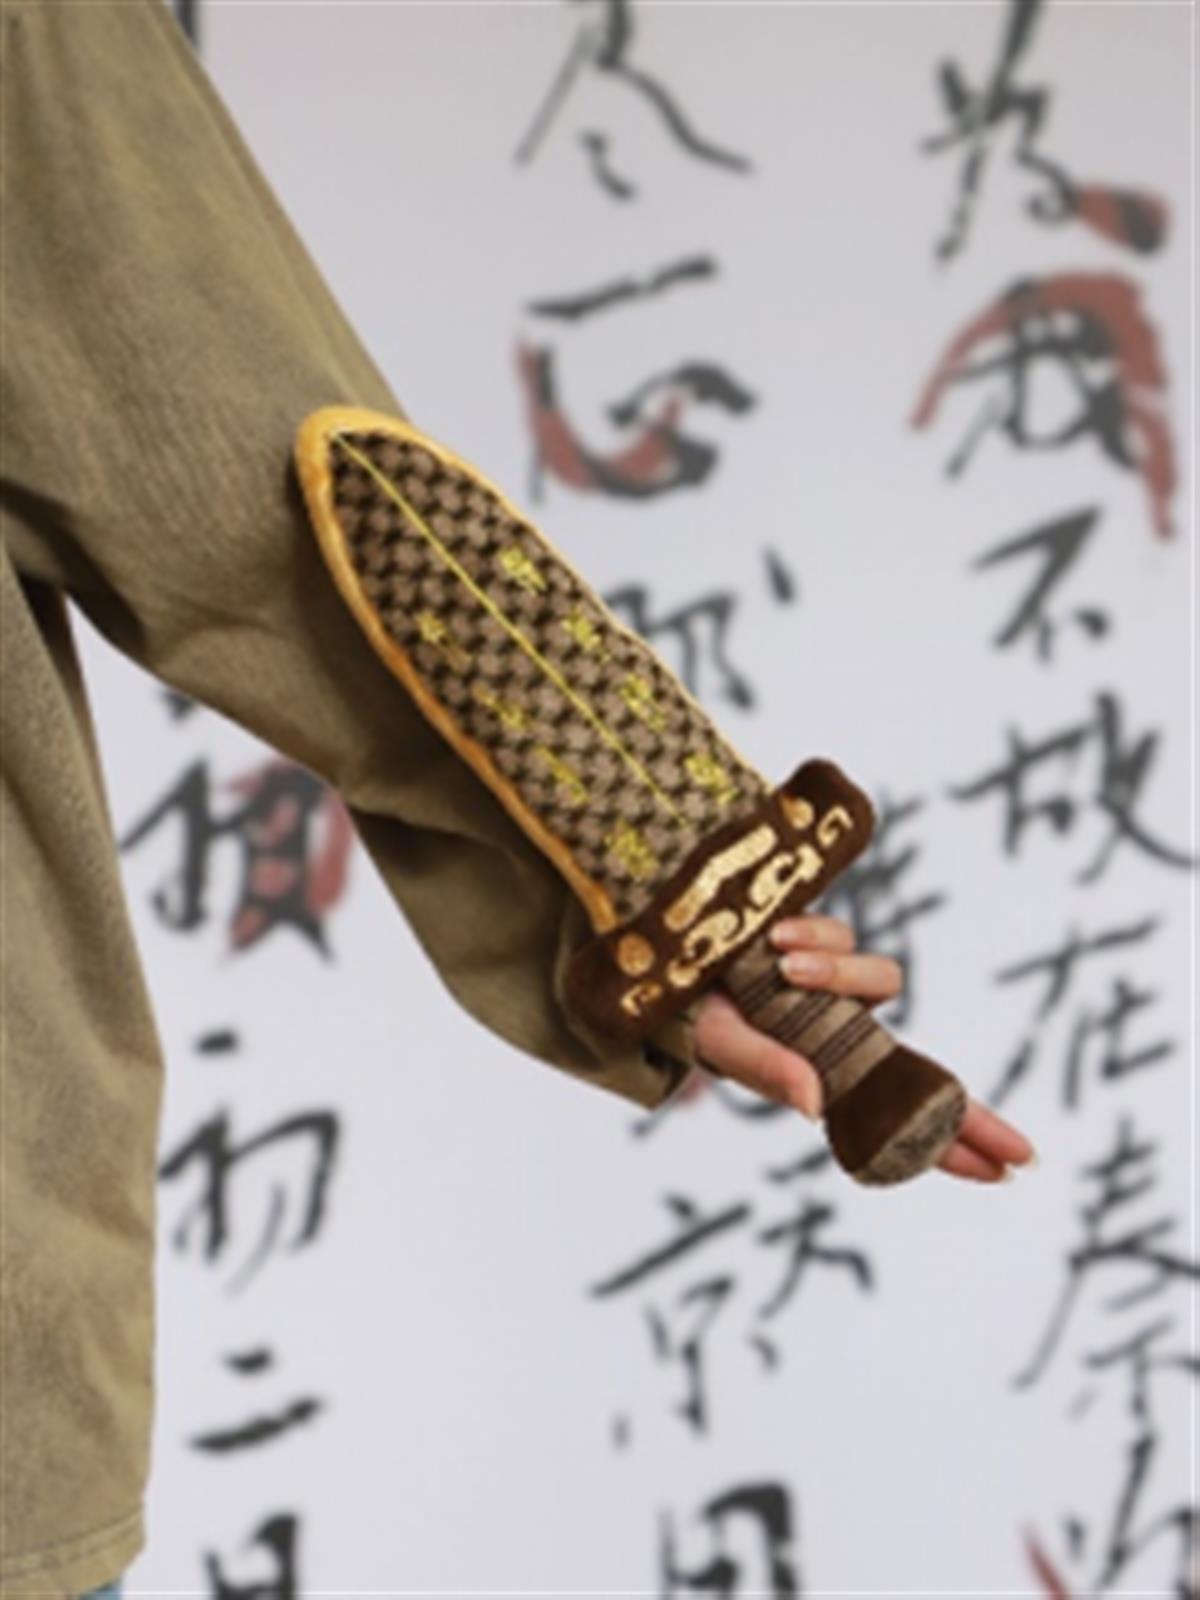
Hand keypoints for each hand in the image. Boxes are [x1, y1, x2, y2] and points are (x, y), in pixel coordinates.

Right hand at [692, 913, 1036, 1183]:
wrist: (672, 959)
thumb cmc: (695, 1014)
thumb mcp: (726, 1047)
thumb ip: (768, 1072)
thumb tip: (815, 1105)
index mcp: (825, 1070)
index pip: (898, 1115)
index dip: (954, 1141)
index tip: (1010, 1171)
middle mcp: (844, 1030)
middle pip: (924, 1068)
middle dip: (971, 1112)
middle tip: (1022, 1153)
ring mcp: (839, 985)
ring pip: (884, 981)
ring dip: (838, 974)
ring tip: (781, 968)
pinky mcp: (824, 942)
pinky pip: (843, 938)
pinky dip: (814, 940)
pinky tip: (774, 940)